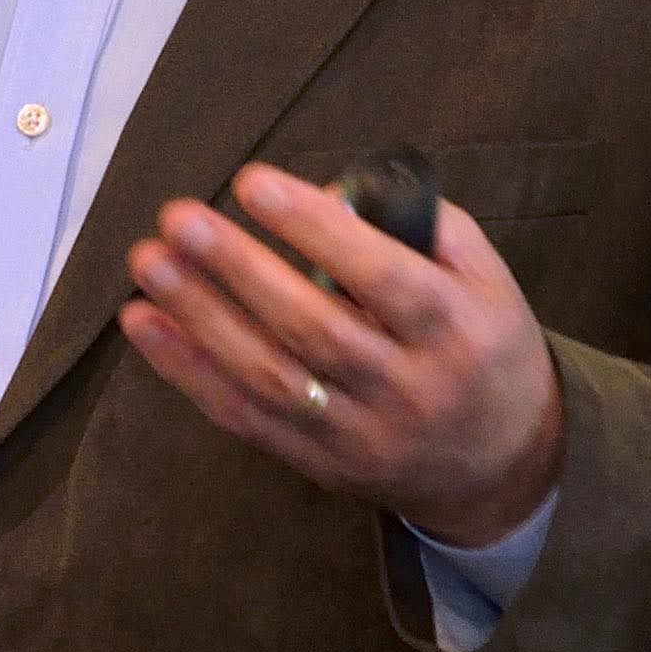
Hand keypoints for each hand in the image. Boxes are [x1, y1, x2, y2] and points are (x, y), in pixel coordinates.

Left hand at [119, 162, 566, 548]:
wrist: (504, 469)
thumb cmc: (483, 347)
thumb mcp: (487, 278)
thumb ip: (423, 226)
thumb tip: (331, 193)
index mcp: (456, 330)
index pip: (383, 277)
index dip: (316, 230)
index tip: (252, 182)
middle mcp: (407, 387)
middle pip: (313, 328)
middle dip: (238, 269)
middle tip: (179, 218)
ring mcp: (359, 433)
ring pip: (270, 377)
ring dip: (200, 317)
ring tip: (150, 262)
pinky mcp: (319, 464)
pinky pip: (245, 418)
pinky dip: (188, 372)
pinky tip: (145, 324)